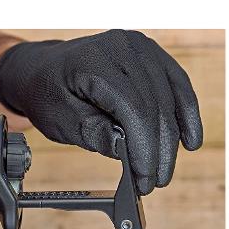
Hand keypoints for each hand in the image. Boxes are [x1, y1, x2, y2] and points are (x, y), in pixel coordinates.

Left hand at [0, 29, 202, 194]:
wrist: (41, 70)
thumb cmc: (46, 94)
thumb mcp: (59, 120)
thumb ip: (93, 133)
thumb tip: (128, 151)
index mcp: (95, 61)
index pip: (133, 109)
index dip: (144, 148)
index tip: (144, 178)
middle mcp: (123, 47)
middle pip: (156, 104)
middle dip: (159, 149)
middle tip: (154, 181)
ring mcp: (140, 46)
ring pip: (171, 97)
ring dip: (173, 137)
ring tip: (165, 169)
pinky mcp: (150, 54)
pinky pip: (176, 86)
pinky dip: (183, 114)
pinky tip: (188, 139)